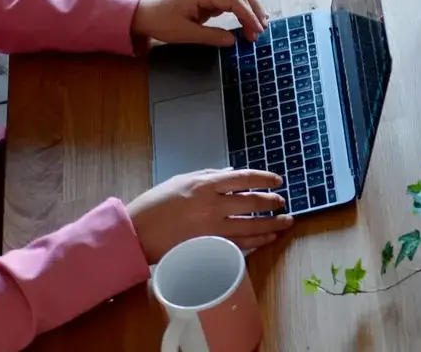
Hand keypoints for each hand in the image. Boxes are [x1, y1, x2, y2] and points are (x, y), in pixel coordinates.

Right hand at [129, 169, 292, 258]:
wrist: (136, 233)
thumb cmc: (156, 204)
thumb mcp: (181, 180)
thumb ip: (208, 176)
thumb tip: (233, 174)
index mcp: (204, 185)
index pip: (244, 178)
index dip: (264, 179)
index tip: (278, 181)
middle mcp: (211, 206)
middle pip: (252, 202)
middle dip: (272, 203)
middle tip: (283, 203)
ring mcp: (211, 229)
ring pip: (250, 226)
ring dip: (271, 224)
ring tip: (285, 223)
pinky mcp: (208, 247)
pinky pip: (239, 245)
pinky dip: (256, 241)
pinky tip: (267, 238)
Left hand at [133, 0, 268, 45]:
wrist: (145, 12)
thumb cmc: (161, 22)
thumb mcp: (186, 33)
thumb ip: (211, 36)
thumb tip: (233, 41)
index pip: (235, 1)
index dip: (249, 16)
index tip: (257, 32)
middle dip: (254, 12)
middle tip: (261, 32)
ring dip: (251, 9)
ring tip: (259, 26)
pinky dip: (242, 8)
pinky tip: (248, 20)